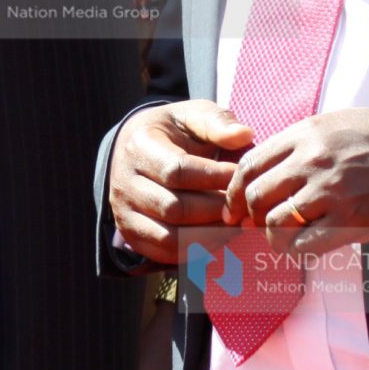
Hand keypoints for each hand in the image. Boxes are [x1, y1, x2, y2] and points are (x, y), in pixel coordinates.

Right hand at [109, 101, 254, 262]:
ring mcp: (124, 210)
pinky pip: (163, 253)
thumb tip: (244, 136)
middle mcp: (125, 182)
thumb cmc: (173, 132)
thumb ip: (218, 123)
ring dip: (208, 235)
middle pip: (174, 208)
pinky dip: (194, 251)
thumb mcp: (192, 116)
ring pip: (169, 237)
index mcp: (139, 147)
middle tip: (243, 207)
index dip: (214, 178)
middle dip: (215, 210)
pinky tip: (217, 237)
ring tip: (233, 224)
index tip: (240, 178)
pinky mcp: (130, 232)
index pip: (177, 171)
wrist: (137, 148)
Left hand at [224, 107, 368, 255]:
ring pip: (273, 223)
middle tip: (256, 226)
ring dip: (272, 236)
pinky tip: (302, 247)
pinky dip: (294, 251)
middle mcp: (311, 161)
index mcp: (306, 134)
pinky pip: (302, 245)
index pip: (250, 165)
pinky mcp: (350, 220)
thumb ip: (301, 141)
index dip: (236, 190)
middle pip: (256, 196)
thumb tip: (269, 166)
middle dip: (250, 216)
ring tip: (283, 238)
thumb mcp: (337, 123)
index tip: (237, 206)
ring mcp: (330, 192)